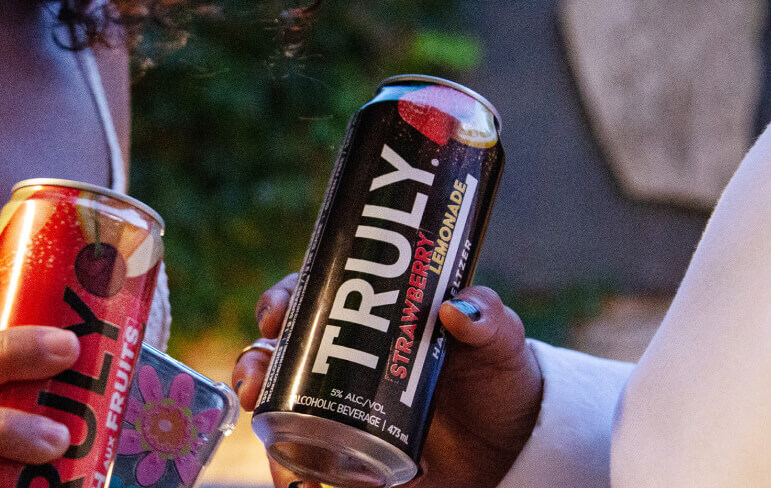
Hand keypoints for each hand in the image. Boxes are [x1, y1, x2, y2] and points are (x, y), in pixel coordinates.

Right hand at [232, 275, 541, 487]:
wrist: (517, 448)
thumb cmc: (500, 379)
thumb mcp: (500, 341)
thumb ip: (489, 319)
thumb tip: (458, 308)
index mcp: (371, 323)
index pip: (311, 300)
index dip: (281, 301)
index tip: (273, 315)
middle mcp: (346, 363)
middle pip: (280, 354)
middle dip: (253, 366)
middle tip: (253, 387)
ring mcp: (344, 410)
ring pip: (283, 409)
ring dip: (268, 427)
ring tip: (278, 451)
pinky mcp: (352, 457)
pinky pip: (309, 464)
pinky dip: (294, 474)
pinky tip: (298, 485)